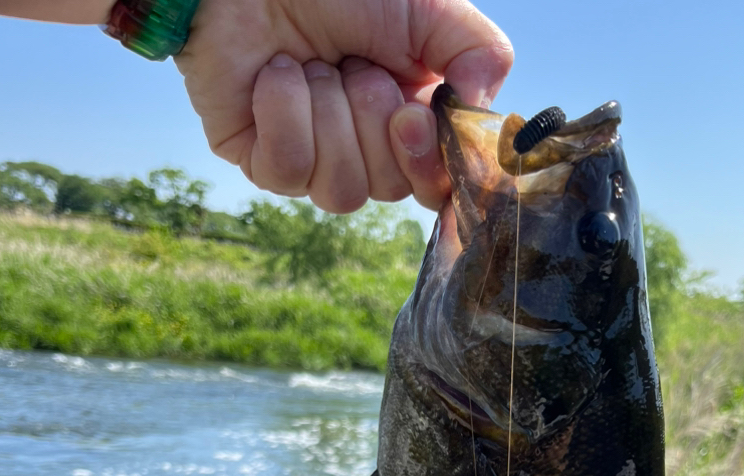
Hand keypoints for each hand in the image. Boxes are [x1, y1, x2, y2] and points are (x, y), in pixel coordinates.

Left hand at [175, 0, 512, 211]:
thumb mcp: (430, 9)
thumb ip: (479, 55)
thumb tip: (481, 112)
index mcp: (409, 123)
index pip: (434, 186)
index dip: (428, 165)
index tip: (413, 118)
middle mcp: (363, 151)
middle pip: (389, 188)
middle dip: (372, 118)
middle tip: (356, 66)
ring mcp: (312, 163)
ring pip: (340, 190)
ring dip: (329, 112)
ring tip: (313, 64)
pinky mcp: (263, 163)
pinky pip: (289, 170)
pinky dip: (285, 112)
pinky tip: (276, 75)